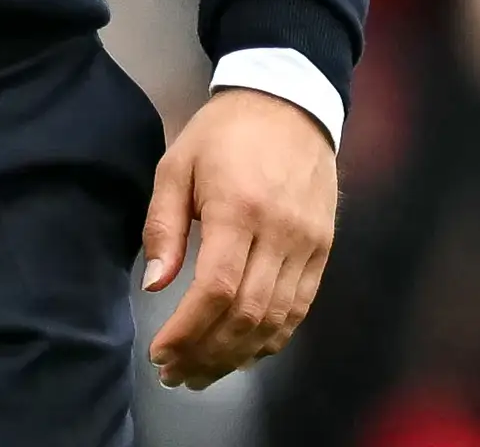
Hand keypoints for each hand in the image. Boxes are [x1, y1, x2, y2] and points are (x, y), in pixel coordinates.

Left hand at [143, 86, 338, 389]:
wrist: (289, 105)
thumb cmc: (222, 134)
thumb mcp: (176, 165)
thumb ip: (163, 226)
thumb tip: (155, 285)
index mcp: (239, 210)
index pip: (217, 290)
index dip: (188, 331)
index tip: (160, 352)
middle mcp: (281, 235)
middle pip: (248, 315)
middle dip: (208, 353)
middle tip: (175, 374)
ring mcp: (309, 246)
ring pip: (277, 320)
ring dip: (238, 356)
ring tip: (201, 372)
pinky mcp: (324, 252)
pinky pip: (299, 310)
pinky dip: (270, 339)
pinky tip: (241, 352)